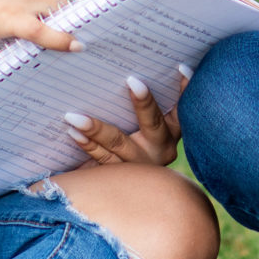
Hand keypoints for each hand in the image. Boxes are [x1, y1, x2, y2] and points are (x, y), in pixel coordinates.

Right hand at [0, 0, 79, 52]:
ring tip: (39, 38)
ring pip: (58, 12)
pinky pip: (48, 31)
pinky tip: (74, 46)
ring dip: (54, 26)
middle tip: (37, 28)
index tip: (48, 12)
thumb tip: (46, 7)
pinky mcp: (13, 18)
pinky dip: (62, 40)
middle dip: (51, 13)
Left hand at [65, 70, 185, 167]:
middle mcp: (160, 149)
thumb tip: (152, 66)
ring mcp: (139, 164)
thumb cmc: (140, 139)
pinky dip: (87, 145)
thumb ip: (153, 102)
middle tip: (132, 82)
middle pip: (152, 123)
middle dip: (144, 102)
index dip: (184, 88)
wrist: (141, 192)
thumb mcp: (155, 124)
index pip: (182, 106)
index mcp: (173, 132)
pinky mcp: (119, 176)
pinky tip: (73, 133)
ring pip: (118, 144)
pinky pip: (101, 160)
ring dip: (97, 129)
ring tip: (75, 117)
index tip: (180, 67)